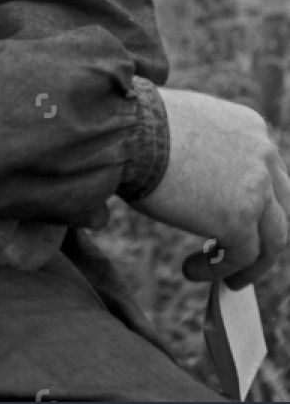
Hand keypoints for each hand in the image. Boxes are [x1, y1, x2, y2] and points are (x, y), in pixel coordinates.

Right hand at [134, 88, 289, 288]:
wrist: (127, 130)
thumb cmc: (137, 123)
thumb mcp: (185, 124)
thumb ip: (205, 146)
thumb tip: (191, 174)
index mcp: (250, 127)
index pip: (268, 173)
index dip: (255, 200)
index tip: (237, 216)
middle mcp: (263, 155)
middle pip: (278, 208)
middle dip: (263, 234)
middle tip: (241, 251)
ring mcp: (256, 190)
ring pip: (271, 240)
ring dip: (250, 265)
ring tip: (231, 280)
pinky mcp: (238, 220)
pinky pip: (241, 257)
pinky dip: (220, 270)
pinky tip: (192, 270)